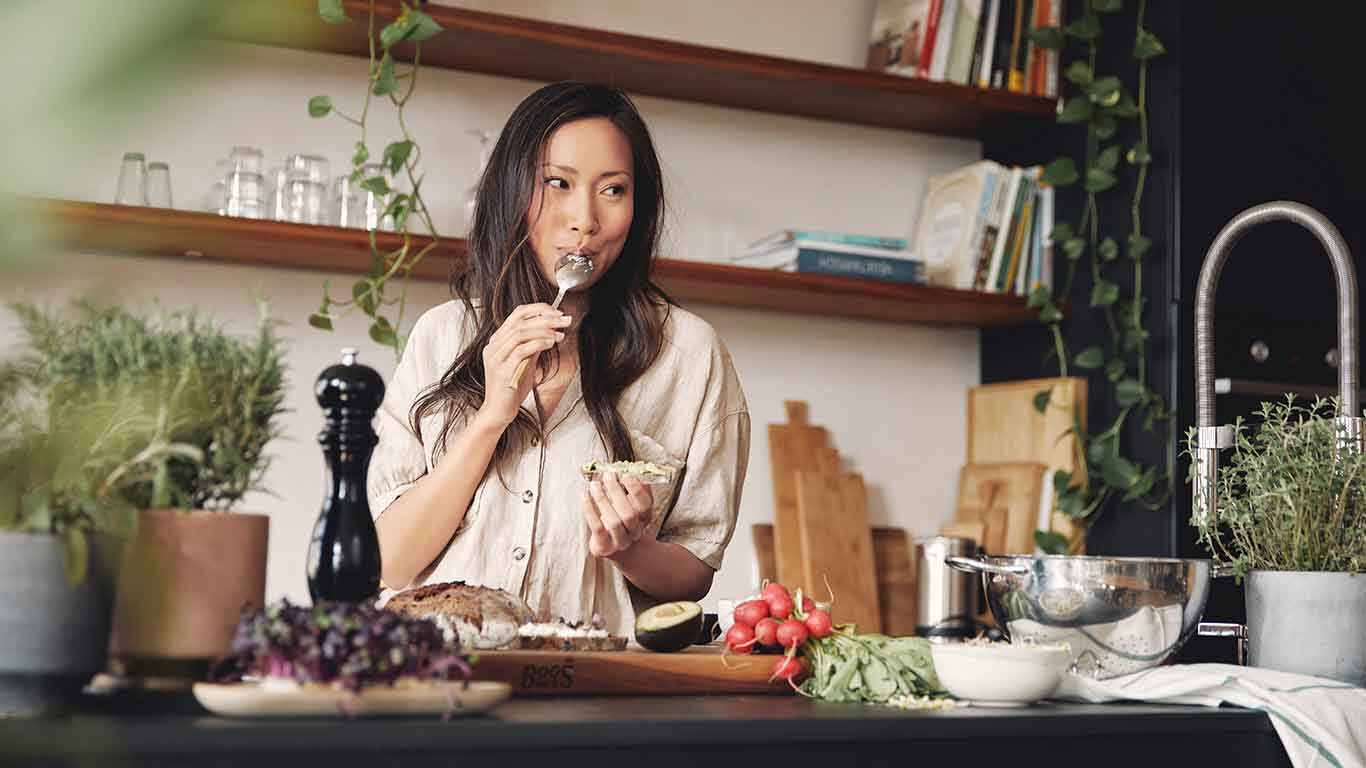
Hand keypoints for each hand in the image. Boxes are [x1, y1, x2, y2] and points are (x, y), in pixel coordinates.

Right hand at [477, 303, 572, 425]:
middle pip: (520, 321)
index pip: (517, 314)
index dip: (539, 309)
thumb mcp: (525, 362)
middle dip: (546, 318)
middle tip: (565, 320)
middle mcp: (493, 346)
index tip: (558, 312)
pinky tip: (551, 344)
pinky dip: (538, 344)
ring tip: (560, 334)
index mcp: (497, 341)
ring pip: (520, 333)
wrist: (499, 411)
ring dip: (544, 330)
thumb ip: (533, 345)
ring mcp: (496, 358)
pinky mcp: (502, 371)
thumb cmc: (512, 388)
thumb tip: (551, 330)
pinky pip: (521, 351)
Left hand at [583, 472, 654, 558]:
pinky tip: (584, 496)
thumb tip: (624, 467)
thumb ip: (629, 488)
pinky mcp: (605, 546)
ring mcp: (620, 541)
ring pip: (614, 522)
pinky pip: (597, 528)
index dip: (637, 490)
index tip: (626, 474)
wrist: (614, 547)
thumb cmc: (619, 518)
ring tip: (594, 485)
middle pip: (630, 514)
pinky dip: (590, 510)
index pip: (646, 504)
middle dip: (617, 492)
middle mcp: (635, 531)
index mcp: (645, 518)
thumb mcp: (629, 504)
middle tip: (608, 476)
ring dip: (603, 500)